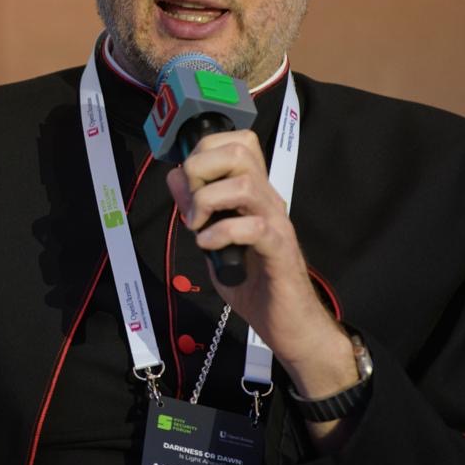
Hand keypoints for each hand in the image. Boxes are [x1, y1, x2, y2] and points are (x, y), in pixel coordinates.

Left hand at [165, 131, 353, 399]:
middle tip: (191, 204)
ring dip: (208, 201)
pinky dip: (220, 232)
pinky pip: (253, 226)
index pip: (238, 141)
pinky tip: (208, 246)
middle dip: (201, 169)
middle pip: (240, 151)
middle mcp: (268, 199)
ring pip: (245, 184)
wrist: (288, 323)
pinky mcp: (279, 249)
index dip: (205, 150)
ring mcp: (276, 222)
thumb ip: (196, 208)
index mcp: (254, 192)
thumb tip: (176, 176)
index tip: (188, 182)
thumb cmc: (252, 282)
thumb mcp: (212, 238)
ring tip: (198, 227)